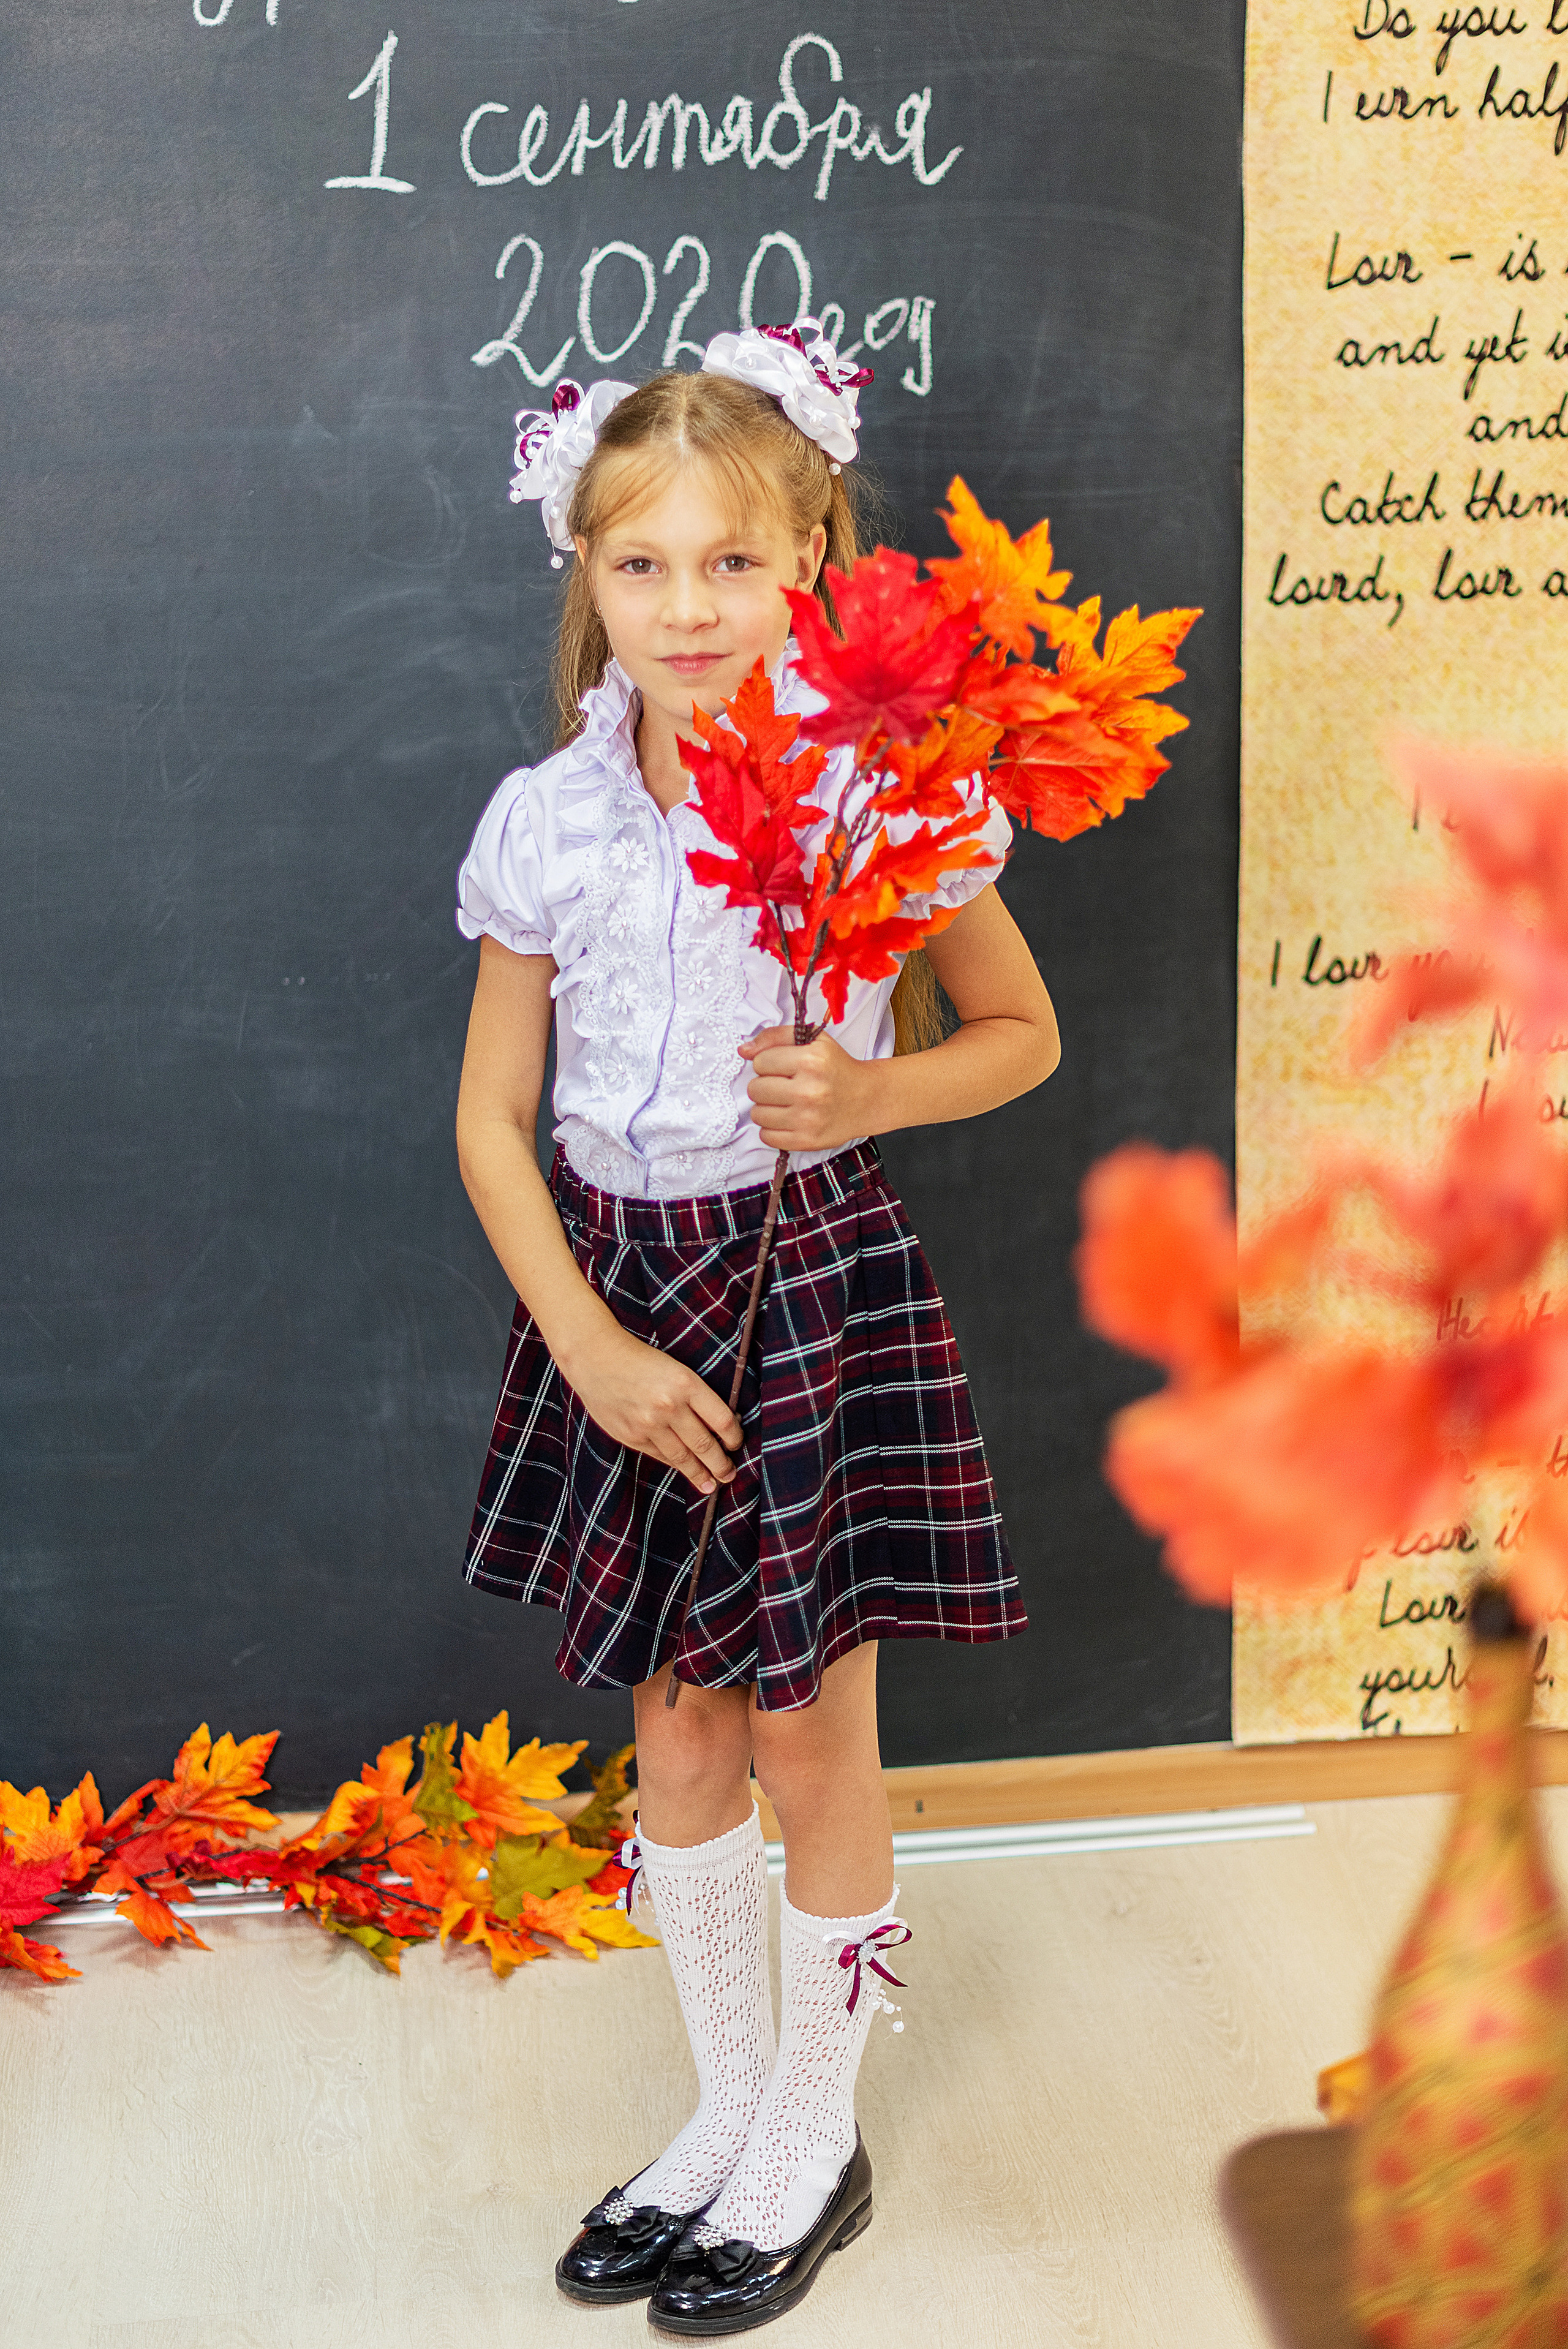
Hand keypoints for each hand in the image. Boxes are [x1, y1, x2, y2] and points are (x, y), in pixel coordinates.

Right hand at [559, 1321, 742, 1496]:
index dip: (734, 1437)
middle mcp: (669, 1406)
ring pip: (682, 1457)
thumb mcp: (676, 1369)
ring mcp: (648, 1424)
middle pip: (705, 1444)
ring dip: (699, 1474)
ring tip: (710, 1484)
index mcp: (686, 1383)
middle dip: (721, 1465)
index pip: (722, 1420)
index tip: (736, 1444)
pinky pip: (660, 1456)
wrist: (596, 1357)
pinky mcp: (631, 1436)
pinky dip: (674, 1464)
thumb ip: (695, 1397)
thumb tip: (719, 1427)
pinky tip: (683, 1469)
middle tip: (729, 1475)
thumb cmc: (641, 1360)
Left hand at [739, 1027, 873, 1152]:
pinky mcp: (806, 1140)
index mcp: (811, 1060)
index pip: (760, 1062)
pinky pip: (766, 1136)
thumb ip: (776, 1037)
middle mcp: (809, 1090)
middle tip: (784, 1085)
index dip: (768, 1063)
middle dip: (766, 1085)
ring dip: (767, 1108)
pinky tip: (788, 1118)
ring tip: (786, 1102)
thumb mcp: (813, 1040)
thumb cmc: (836, 1069)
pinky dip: (773, 1128)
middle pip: (755, 1089)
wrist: (866, 1099)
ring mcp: (808, 1119)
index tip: (783, 1067)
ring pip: (757, 1114)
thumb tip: (744, 1050)